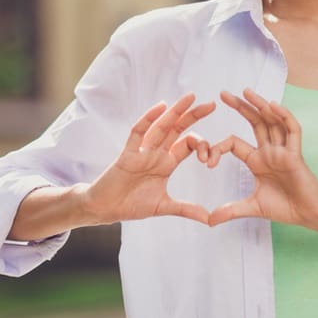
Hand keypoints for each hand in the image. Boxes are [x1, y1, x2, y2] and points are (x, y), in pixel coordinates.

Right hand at [84, 93, 215, 225]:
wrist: (105, 209)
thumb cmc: (131, 204)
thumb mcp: (163, 207)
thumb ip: (186, 209)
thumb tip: (209, 219)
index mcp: (166, 163)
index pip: (187, 145)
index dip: (202, 145)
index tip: (211, 157)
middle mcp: (156, 153)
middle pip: (178, 129)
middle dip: (194, 116)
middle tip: (212, 104)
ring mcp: (142, 151)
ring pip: (161, 127)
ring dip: (176, 111)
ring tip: (191, 97)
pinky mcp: (127, 154)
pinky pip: (138, 132)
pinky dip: (148, 119)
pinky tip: (160, 106)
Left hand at [206, 88, 317, 227]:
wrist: (310, 215)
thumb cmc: (286, 207)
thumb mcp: (253, 207)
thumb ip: (231, 210)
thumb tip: (208, 221)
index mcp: (257, 160)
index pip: (234, 143)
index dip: (219, 148)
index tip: (206, 160)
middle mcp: (269, 150)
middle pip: (254, 122)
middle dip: (240, 107)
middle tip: (223, 93)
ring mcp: (283, 150)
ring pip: (271, 121)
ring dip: (260, 105)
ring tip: (246, 91)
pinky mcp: (296, 154)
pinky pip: (292, 130)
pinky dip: (284, 117)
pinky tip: (272, 106)